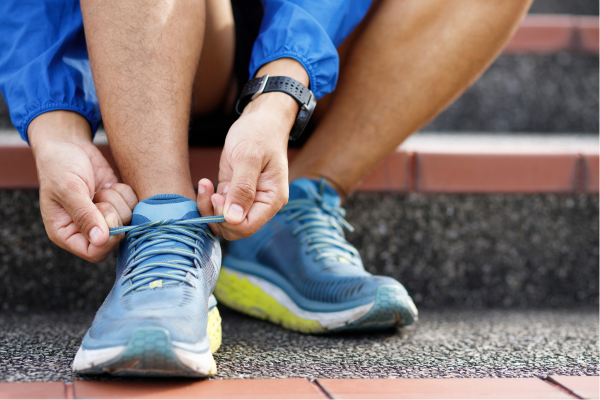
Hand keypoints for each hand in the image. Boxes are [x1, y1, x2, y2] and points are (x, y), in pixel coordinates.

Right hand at [29, 111, 137, 261]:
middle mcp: (87, 229)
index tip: (108, 216)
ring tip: (101, 188)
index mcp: (66, 233)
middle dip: (112, 214)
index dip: (108, 240)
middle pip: (116, 237)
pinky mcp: (118, 203)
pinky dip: (127, 193)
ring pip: (128, 220)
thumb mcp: (69, 189)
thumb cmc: (59, 166)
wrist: (68, 144)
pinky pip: (135, 206)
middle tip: (99, 196)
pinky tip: (111, 184)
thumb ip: (84, 215)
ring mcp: (105, 217)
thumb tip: (100, 240)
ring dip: (119, 201)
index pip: (94, 253)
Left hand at [196, 92, 293, 239]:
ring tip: (205, 184)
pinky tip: (205, 182)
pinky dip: (207, 200)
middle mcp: (261, 204)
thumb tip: (233, 220)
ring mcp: (247, 200)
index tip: (218, 197)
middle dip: (216, 215)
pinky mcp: (234, 193)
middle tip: (210, 191)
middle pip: (234, 229)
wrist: (260, 119)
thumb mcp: (249, 158)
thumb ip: (242, 189)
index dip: (228, 220)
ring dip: (209, 208)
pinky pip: (219, 209)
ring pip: (224, 221)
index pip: (248, 227)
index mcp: (271, 199)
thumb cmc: (259, 133)